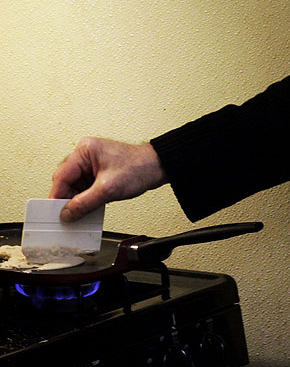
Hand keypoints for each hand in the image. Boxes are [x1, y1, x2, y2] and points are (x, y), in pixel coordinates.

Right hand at [49, 137, 167, 220]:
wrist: (158, 167)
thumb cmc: (139, 167)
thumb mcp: (108, 189)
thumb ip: (84, 203)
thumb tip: (67, 213)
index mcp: (85, 151)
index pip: (62, 175)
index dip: (57, 195)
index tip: (54, 212)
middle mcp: (86, 155)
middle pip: (67, 181)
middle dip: (67, 199)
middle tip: (68, 216)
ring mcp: (92, 164)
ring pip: (75, 187)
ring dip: (78, 201)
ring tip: (81, 214)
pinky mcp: (99, 173)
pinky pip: (85, 188)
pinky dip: (86, 200)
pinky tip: (89, 209)